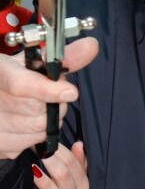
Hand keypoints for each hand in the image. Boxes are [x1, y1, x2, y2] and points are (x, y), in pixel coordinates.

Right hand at [0, 37, 98, 158]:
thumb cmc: (16, 75)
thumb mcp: (36, 60)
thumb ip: (66, 56)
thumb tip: (91, 46)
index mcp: (1, 72)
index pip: (22, 85)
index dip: (48, 90)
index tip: (71, 92)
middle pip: (36, 110)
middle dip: (55, 103)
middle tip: (57, 94)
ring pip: (37, 129)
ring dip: (49, 120)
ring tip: (41, 107)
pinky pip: (30, 142)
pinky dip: (38, 133)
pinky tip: (31, 120)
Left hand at [32, 142, 88, 188]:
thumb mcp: (82, 181)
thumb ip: (81, 163)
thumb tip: (78, 144)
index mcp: (85, 183)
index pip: (74, 163)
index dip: (61, 150)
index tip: (49, 140)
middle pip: (64, 175)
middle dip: (51, 161)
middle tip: (38, 149)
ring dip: (44, 181)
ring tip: (34, 168)